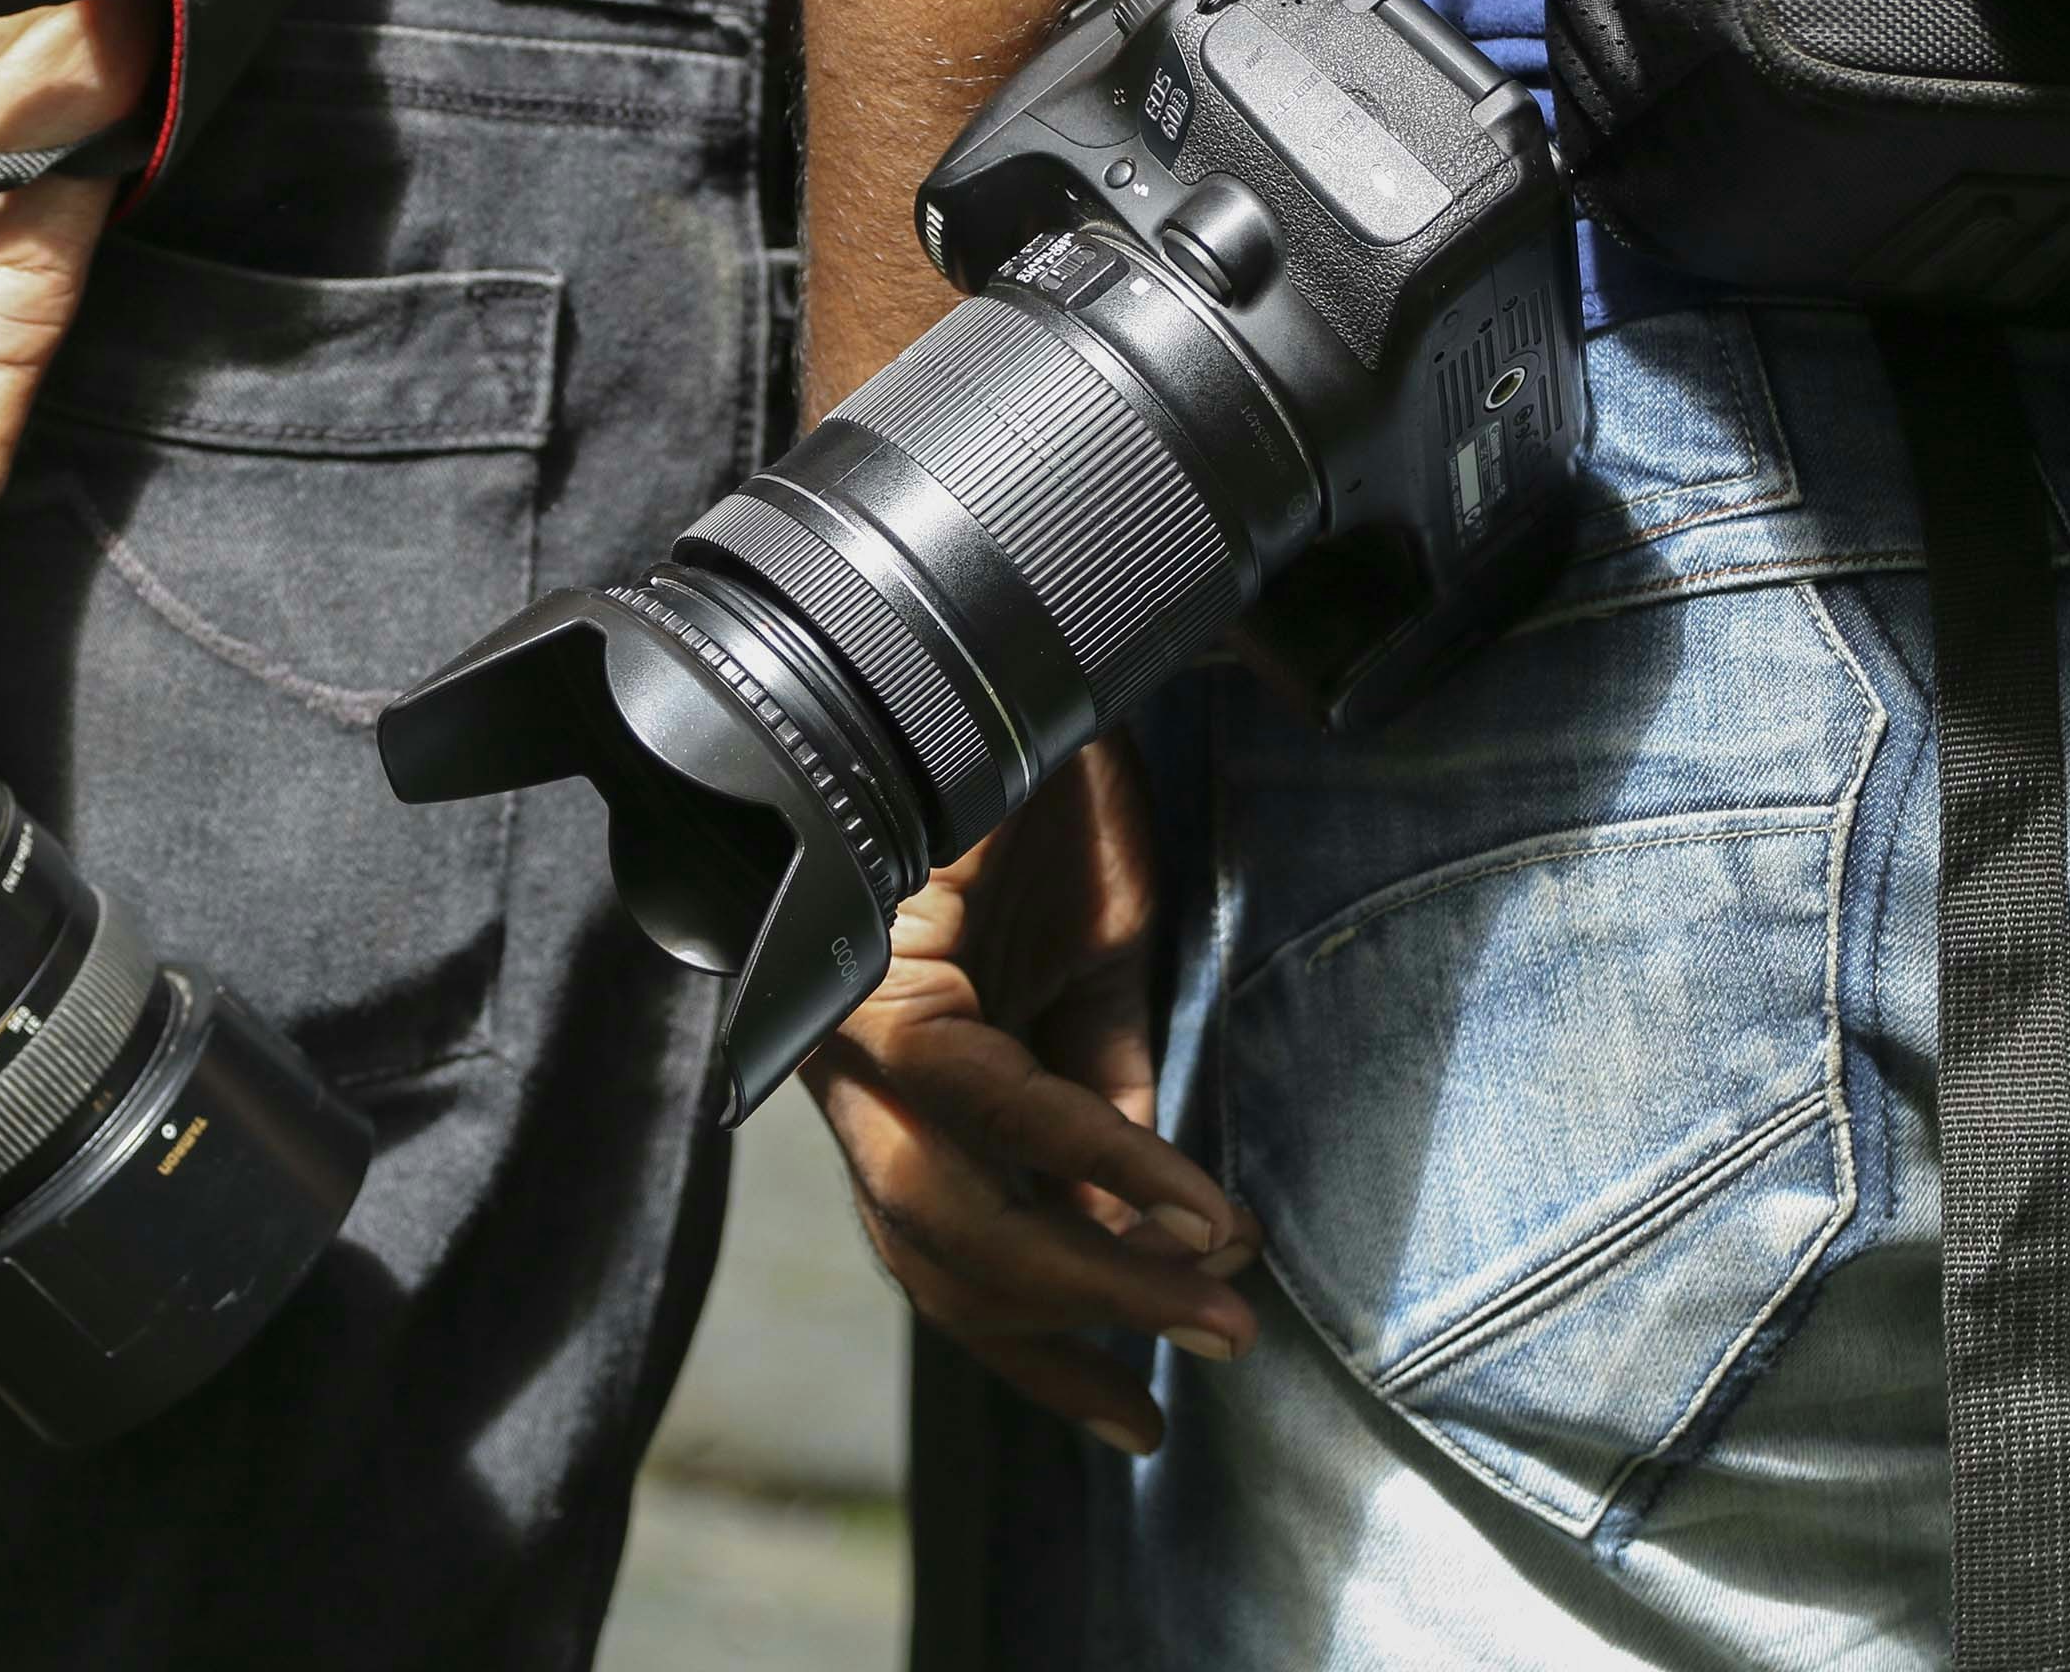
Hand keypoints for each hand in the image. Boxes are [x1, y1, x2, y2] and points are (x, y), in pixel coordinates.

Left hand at [800, 740, 1261, 1454]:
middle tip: (1209, 1355)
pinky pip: (998, 1100)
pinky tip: (1193, 1210)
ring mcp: (852, 1031)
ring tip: (1217, 1298)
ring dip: (1096, 1269)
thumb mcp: (1097, 972)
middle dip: (1080, 1326)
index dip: (1043, 1343)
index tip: (1138, 1411)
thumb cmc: (1043, 809)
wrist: (1000, 658)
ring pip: (954, 1207)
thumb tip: (1142, 1234)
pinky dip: (1106, 1161)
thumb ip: (1099, 1093)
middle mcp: (855, 1073)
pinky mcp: (880, 979)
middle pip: (942, 1258)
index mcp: (905, 1080)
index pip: (953, 1253)